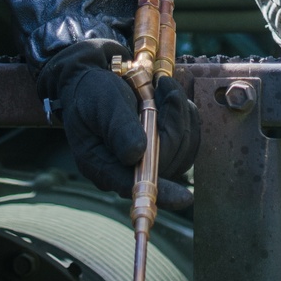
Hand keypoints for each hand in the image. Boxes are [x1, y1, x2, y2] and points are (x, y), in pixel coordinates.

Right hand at [36, 40, 199, 208]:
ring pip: (181, 151)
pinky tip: (170, 99)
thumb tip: (135, 155)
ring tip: (163, 89)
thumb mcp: (102, 103)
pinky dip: (185, 118)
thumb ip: (118, 128)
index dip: (161, 192)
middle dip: (173, 122)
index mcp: (101, 164)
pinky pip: (186, 142)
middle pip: (165, 162)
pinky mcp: (159, 152)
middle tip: (164, 87)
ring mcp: (143, 163)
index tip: (184, 199)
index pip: (134, 185)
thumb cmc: (93, 91)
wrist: (94, 82)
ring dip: (180, 116)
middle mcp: (123, 170)